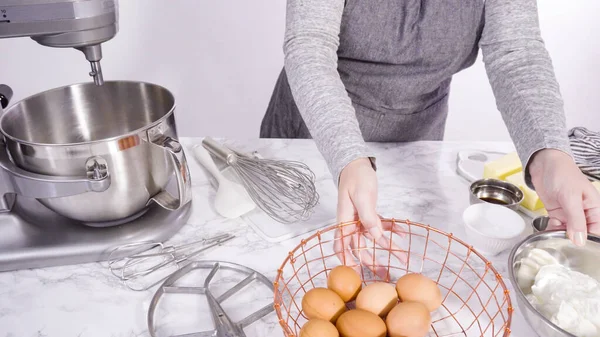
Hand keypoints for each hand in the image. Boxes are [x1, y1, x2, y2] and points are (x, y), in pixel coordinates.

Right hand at [334, 158, 406, 279]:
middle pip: (359, 247)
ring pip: (373, 239)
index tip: (357, 275)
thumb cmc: (356, 177)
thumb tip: (376, 237)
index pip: (342, 246)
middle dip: (372, 262)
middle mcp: (351, 224)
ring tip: (401, 258)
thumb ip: (368, 217)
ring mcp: (360, 220)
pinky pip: (381, 226)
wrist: (356, 164)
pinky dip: (392, 229)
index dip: (347, 261)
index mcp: (344, 221)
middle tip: (385, 274)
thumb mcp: (362, 196)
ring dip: (387, 248)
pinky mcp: (369, 215)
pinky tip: (403, 232)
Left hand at [529, 149, 599, 245]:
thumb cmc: (562, 173)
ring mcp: (569, 213)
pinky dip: (552, 230)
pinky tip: (547, 232)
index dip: (590, 240)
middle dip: (574, 240)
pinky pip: (556, 226)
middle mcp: (583, 212)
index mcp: (594, 207)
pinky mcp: (557, 213)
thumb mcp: (571, 197)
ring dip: (561, 236)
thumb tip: (580, 240)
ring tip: (555, 240)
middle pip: (582, 233)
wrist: (543, 164)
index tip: (581, 249)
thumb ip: (576, 219)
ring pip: (568, 231)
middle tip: (565, 247)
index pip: (596, 230)